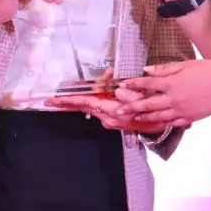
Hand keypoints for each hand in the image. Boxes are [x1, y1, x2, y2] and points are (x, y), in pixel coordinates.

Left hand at [46, 71, 167, 133]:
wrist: (159, 125)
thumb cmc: (150, 108)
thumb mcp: (140, 97)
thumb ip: (125, 91)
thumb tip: (113, 85)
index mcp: (112, 111)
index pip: (85, 103)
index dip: (69, 101)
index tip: (54, 100)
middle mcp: (107, 119)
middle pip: (84, 107)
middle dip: (68, 103)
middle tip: (50, 100)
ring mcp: (109, 122)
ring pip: (91, 108)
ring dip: (80, 102)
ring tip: (66, 98)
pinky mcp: (112, 122)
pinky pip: (98, 110)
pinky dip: (92, 103)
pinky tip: (90, 97)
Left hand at [115, 60, 210, 126]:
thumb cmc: (210, 71)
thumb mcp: (187, 64)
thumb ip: (166, 68)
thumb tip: (147, 70)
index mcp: (172, 83)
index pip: (147, 83)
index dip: (133, 84)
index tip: (122, 85)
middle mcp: (174, 98)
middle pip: (147, 103)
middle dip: (131, 106)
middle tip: (118, 109)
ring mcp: (181, 110)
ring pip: (158, 116)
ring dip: (143, 117)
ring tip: (133, 118)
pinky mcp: (189, 118)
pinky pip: (172, 123)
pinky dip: (162, 123)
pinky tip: (156, 123)